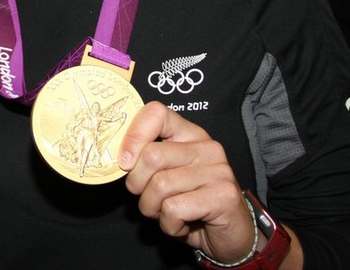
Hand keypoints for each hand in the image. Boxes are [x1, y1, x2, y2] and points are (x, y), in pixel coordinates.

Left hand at [118, 101, 255, 263]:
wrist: (231, 235)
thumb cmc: (190, 205)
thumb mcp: (165, 176)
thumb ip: (146, 161)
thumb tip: (118, 158)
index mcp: (189, 134)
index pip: (156, 113)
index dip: (132, 136)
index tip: (124, 162)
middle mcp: (207, 147)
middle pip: (151, 155)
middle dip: (137, 184)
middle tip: (147, 198)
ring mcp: (218, 170)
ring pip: (160, 185)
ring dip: (152, 208)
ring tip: (166, 214)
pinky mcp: (223, 196)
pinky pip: (173, 209)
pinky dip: (168, 224)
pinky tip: (182, 225)